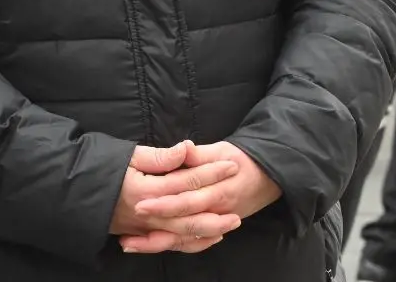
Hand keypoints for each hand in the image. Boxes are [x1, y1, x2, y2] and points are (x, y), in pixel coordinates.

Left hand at [119, 140, 281, 253]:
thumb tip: (183, 148)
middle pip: (183, 224)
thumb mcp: (222, 150)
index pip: (187, 199)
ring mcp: (215, 224)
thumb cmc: (240, 160)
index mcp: (218, 190)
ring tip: (131, 244)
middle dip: (154, 227)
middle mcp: (217, 212)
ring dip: (158, 243)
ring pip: (186, 240)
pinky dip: (173, 247)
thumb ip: (199, 154)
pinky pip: (193, 244)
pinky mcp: (213, 229)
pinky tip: (152, 245)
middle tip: (128, 229)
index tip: (140, 203)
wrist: (266, 177)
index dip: (163, 203)